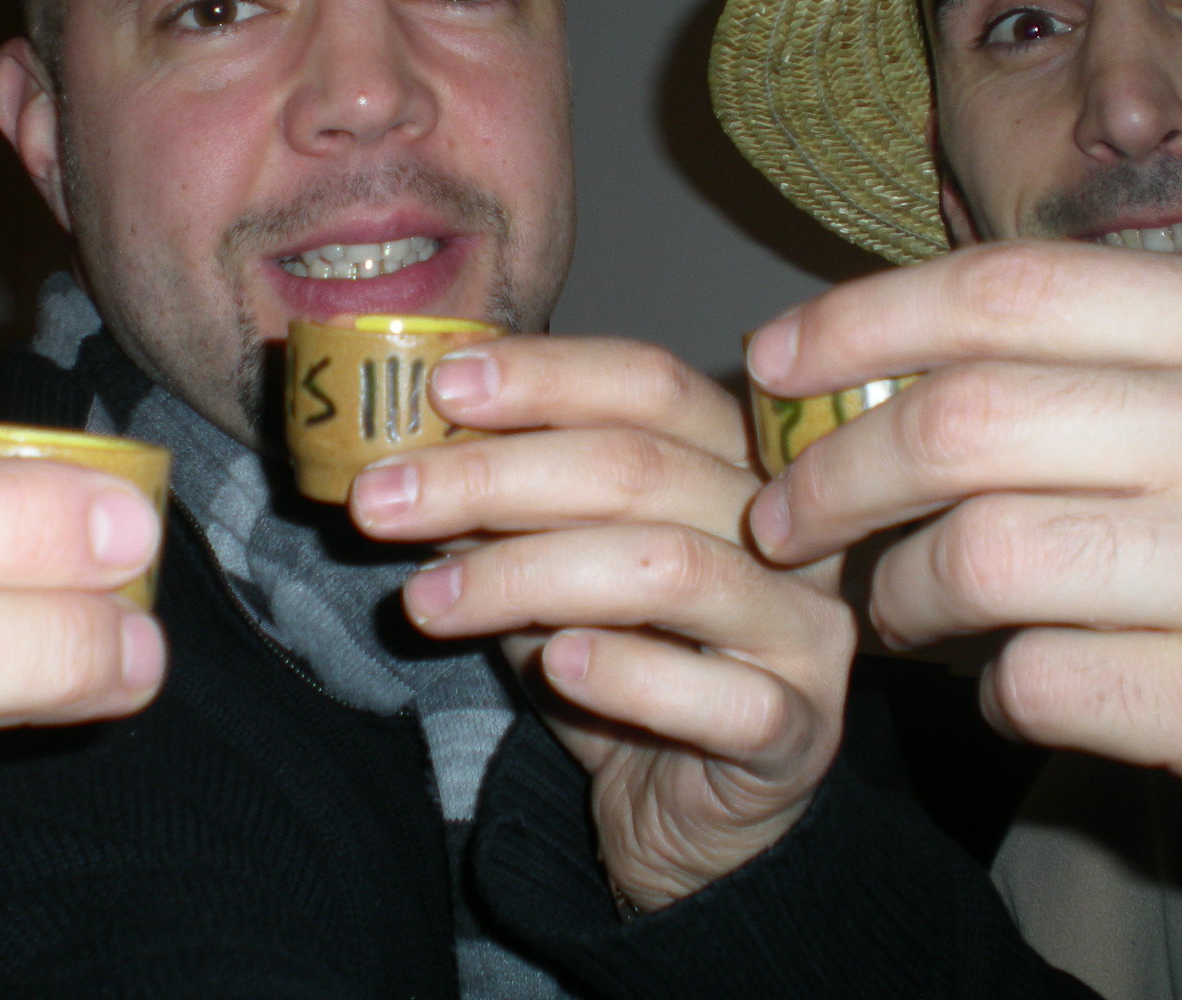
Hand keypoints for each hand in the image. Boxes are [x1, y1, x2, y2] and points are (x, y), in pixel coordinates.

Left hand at [348, 335, 853, 910]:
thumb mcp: (544, 563)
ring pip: (669, 569)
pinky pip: (717, 696)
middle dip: (492, 478)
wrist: (677, 805)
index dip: (546, 376)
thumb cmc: (617, 658)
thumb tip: (402, 446)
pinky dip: (624, 672)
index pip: (650, 383)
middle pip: (643, 469)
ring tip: (423, 601)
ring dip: (524, 575)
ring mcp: (803, 629)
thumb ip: (499, 504)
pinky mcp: (797, 730)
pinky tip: (550, 664)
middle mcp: (788, 527)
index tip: (441, 385)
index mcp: (736, 457)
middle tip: (379, 500)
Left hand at [750, 239, 1181, 914]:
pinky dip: (990, 692)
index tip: (771, 364)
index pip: (1011, 286)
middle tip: (782, 521)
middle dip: (834, 474)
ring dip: (902, 596)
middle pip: (968, 419)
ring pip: (984, 556)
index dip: (861, 321)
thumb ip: (1105, 372)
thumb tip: (874, 367)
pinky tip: (1009, 690)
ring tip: (899, 615)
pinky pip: (1040, 683)